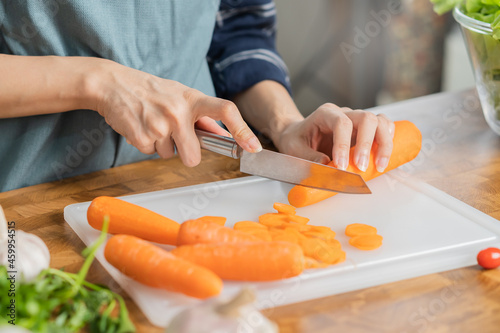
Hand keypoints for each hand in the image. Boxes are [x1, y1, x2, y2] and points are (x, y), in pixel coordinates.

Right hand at [93, 60, 261, 166]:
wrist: (112, 83)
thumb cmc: (151, 91)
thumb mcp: (180, 95)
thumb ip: (201, 116)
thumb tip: (223, 136)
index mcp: (193, 99)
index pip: (226, 111)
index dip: (243, 131)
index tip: (253, 147)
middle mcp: (179, 112)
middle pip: (193, 157)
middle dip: (185, 152)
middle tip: (172, 134)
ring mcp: (160, 125)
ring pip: (170, 156)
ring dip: (162, 145)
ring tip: (152, 122)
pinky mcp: (141, 136)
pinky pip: (150, 153)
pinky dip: (146, 144)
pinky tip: (140, 126)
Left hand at [275, 103, 394, 171]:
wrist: (298, 134)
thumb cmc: (296, 140)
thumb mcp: (294, 149)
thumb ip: (309, 157)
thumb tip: (327, 166)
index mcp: (325, 113)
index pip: (341, 123)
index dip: (343, 144)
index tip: (341, 165)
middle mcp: (344, 113)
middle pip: (366, 118)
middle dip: (367, 144)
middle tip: (362, 168)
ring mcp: (356, 120)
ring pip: (379, 121)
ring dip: (383, 143)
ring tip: (379, 166)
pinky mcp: (364, 129)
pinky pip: (383, 126)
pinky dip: (388, 139)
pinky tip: (384, 155)